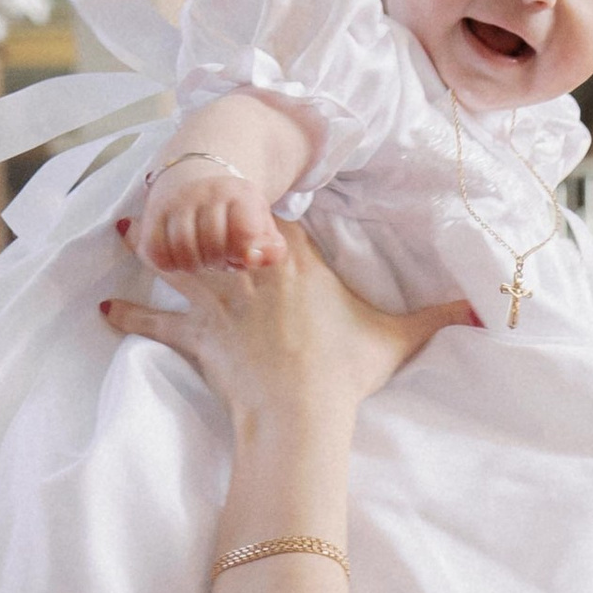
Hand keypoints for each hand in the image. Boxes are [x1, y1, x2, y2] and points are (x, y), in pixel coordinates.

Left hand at [102, 220, 471, 427]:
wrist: (302, 409)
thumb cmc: (346, 369)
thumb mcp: (398, 337)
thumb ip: (438, 317)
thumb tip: (488, 312)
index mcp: (294, 257)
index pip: (269, 216)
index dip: (254, 204)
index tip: (243, 190)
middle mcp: (249, 268)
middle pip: (214, 224)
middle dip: (191, 206)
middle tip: (165, 184)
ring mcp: (218, 300)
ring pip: (176, 259)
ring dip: (147, 243)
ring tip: (120, 226)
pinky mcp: (196, 336)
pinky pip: (156, 322)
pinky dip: (130, 316)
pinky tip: (103, 309)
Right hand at [134, 159, 287, 275]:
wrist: (196, 174)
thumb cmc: (235, 213)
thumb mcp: (261, 226)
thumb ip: (271, 248)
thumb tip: (254, 258)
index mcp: (239, 193)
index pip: (244, 232)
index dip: (245, 253)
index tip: (242, 252)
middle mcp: (205, 192)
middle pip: (213, 245)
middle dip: (220, 261)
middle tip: (221, 257)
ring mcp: (176, 202)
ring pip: (183, 250)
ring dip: (195, 265)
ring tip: (201, 257)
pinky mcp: (152, 214)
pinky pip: (157, 253)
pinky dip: (170, 263)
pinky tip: (180, 256)